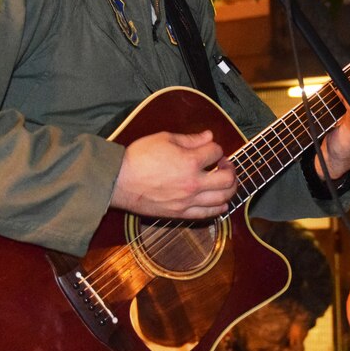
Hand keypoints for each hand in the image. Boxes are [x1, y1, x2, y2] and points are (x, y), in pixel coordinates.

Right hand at [112, 130, 237, 218]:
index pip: (216, 152)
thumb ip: (190, 139)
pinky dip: (219, 208)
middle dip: (230, 169)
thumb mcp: (164, 138)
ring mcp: (188, 201)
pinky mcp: (181, 214)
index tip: (210, 148)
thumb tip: (209, 136)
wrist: (119, 180)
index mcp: (190, 161)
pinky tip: (219, 201)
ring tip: (224, 182)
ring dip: (230, 189)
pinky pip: (208, 214)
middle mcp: (193, 183)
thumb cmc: (138, 157)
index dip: (215, 148)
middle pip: (228, 178)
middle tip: (224, 165)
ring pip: (223, 198)